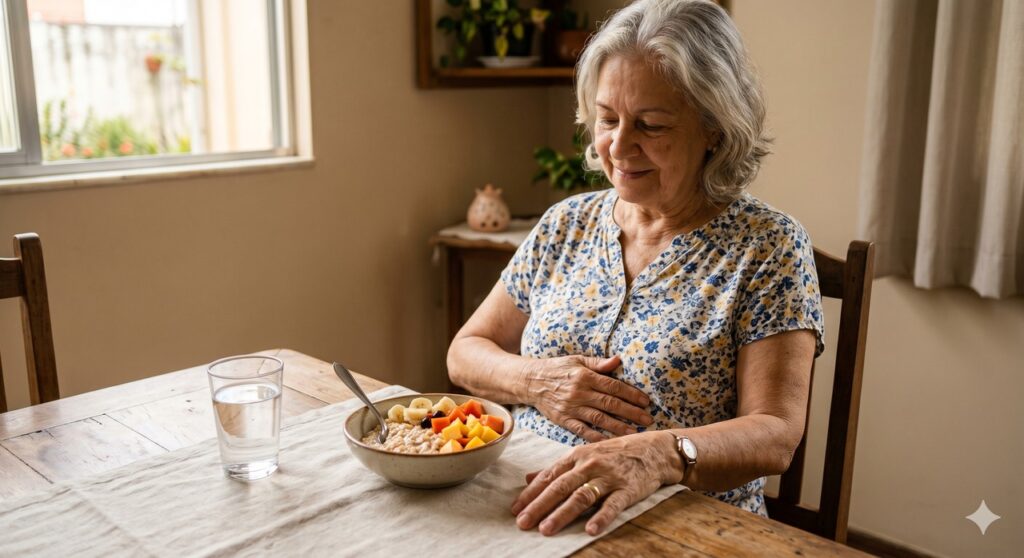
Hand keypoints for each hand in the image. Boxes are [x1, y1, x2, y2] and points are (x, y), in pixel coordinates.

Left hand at [511, 432, 680, 535]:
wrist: (655, 450)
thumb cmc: (617, 453)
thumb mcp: (585, 454)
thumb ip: (557, 468)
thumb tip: (528, 478)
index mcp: (577, 456)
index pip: (549, 476)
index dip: (531, 493)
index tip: (515, 510)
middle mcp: (589, 465)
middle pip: (560, 487)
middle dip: (539, 505)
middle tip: (523, 523)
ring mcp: (609, 476)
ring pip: (581, 496)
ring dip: (562, 513)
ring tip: (546, 529)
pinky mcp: (628, 488)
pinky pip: (613, 504)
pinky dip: (602, 517)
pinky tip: (590, 530)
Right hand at [526, 355, 653, 441]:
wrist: (531, 381)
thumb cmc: (557, 368)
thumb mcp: (577, 360)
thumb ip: (598, 363)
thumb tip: (618, 360)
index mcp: (585, 376)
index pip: (613, 386)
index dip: (631, 394)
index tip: (645, 401)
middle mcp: (579, 392)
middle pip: (610, 404)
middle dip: (631, 412)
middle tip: (647, 419)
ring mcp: (571, 408)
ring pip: (599, 419)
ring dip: (618, 426)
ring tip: (634, 432)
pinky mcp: (563, 420)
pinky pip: (582, 431)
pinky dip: (596, 437)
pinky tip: (610, 442)